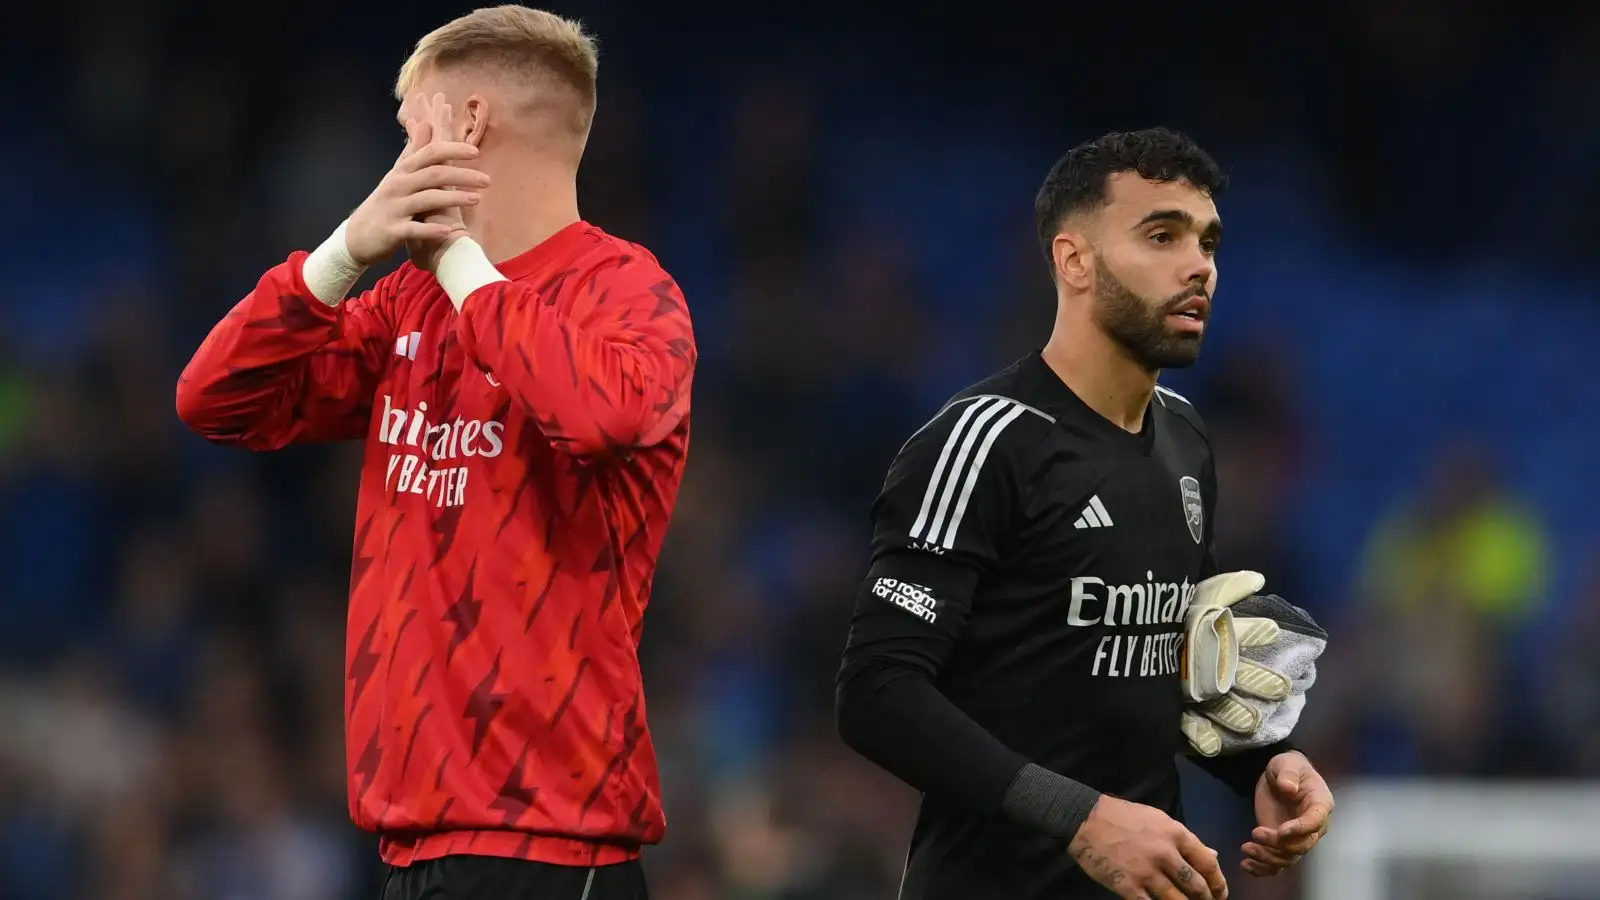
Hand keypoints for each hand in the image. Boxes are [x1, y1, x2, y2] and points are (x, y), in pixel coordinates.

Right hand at [344, 93, 486, 266]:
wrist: (356, 236)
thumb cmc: (384, 203)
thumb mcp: (398, 174)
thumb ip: (414, 150)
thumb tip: (424, 123)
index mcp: (403, 171)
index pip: (429, 153)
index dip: (452, 150)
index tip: (475, 151)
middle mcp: (399, 186)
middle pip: (433, 174)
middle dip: (462, 175)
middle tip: (487, 180)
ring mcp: (395, 208)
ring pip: (427, 199)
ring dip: (453, 198)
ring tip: (477, 199)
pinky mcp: (392, 231)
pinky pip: (414, 230)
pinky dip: (431, 230)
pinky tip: (447, 231)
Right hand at [1068, 795, 1228, 899]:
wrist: (1085, 820)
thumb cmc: (1123, 817)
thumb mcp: (1158, 820)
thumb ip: (1184, 840)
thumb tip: (1213, 856)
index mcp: (1175, 834)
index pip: (1208, 863)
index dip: (1218, 882)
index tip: (1220, 893)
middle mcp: (1165, 854)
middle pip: (1197, 886)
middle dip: (1206, 899)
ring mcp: (1147, 872)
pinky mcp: (1129, 887)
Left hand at [1243, 751, 1333, 876]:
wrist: (1278, 775)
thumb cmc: (1288, 767)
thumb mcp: (1287, 764)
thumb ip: (1288, 775)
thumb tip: (1288, 788)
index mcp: (1320, 805)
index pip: (1315, 823)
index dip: (1299, 830)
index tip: (1280, 831)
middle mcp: (1313, 826)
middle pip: (1301, 846)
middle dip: (1279, 844)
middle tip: (1256, 833)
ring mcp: (1296, 837)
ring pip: (1288, 858)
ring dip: (1267, 858)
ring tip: (1246, 848)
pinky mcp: (1281, 843)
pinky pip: (1277, 863)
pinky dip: (1262, 868)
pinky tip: (1246, 865)